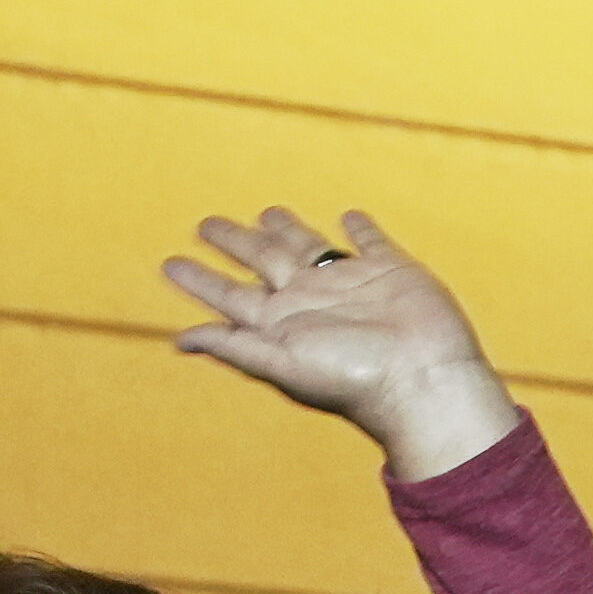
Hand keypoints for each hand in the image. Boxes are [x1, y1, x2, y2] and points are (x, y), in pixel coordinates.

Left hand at [165, 209, 520, 484]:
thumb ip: (235, 347)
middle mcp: (311, 299)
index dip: (200, 280)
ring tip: (267, 214)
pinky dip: (361, 230)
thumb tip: (180, 340)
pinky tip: (351, 218)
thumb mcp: (282, 362)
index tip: (170, 264)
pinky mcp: (390, 270)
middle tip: (207, 224)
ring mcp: (350, 283)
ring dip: (288, 230)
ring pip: (309, 245)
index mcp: (280, 322)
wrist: (422, 378)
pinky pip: (371, 242)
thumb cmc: (353, 379)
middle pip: (262, 261)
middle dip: (236, 242)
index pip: (229, 294)